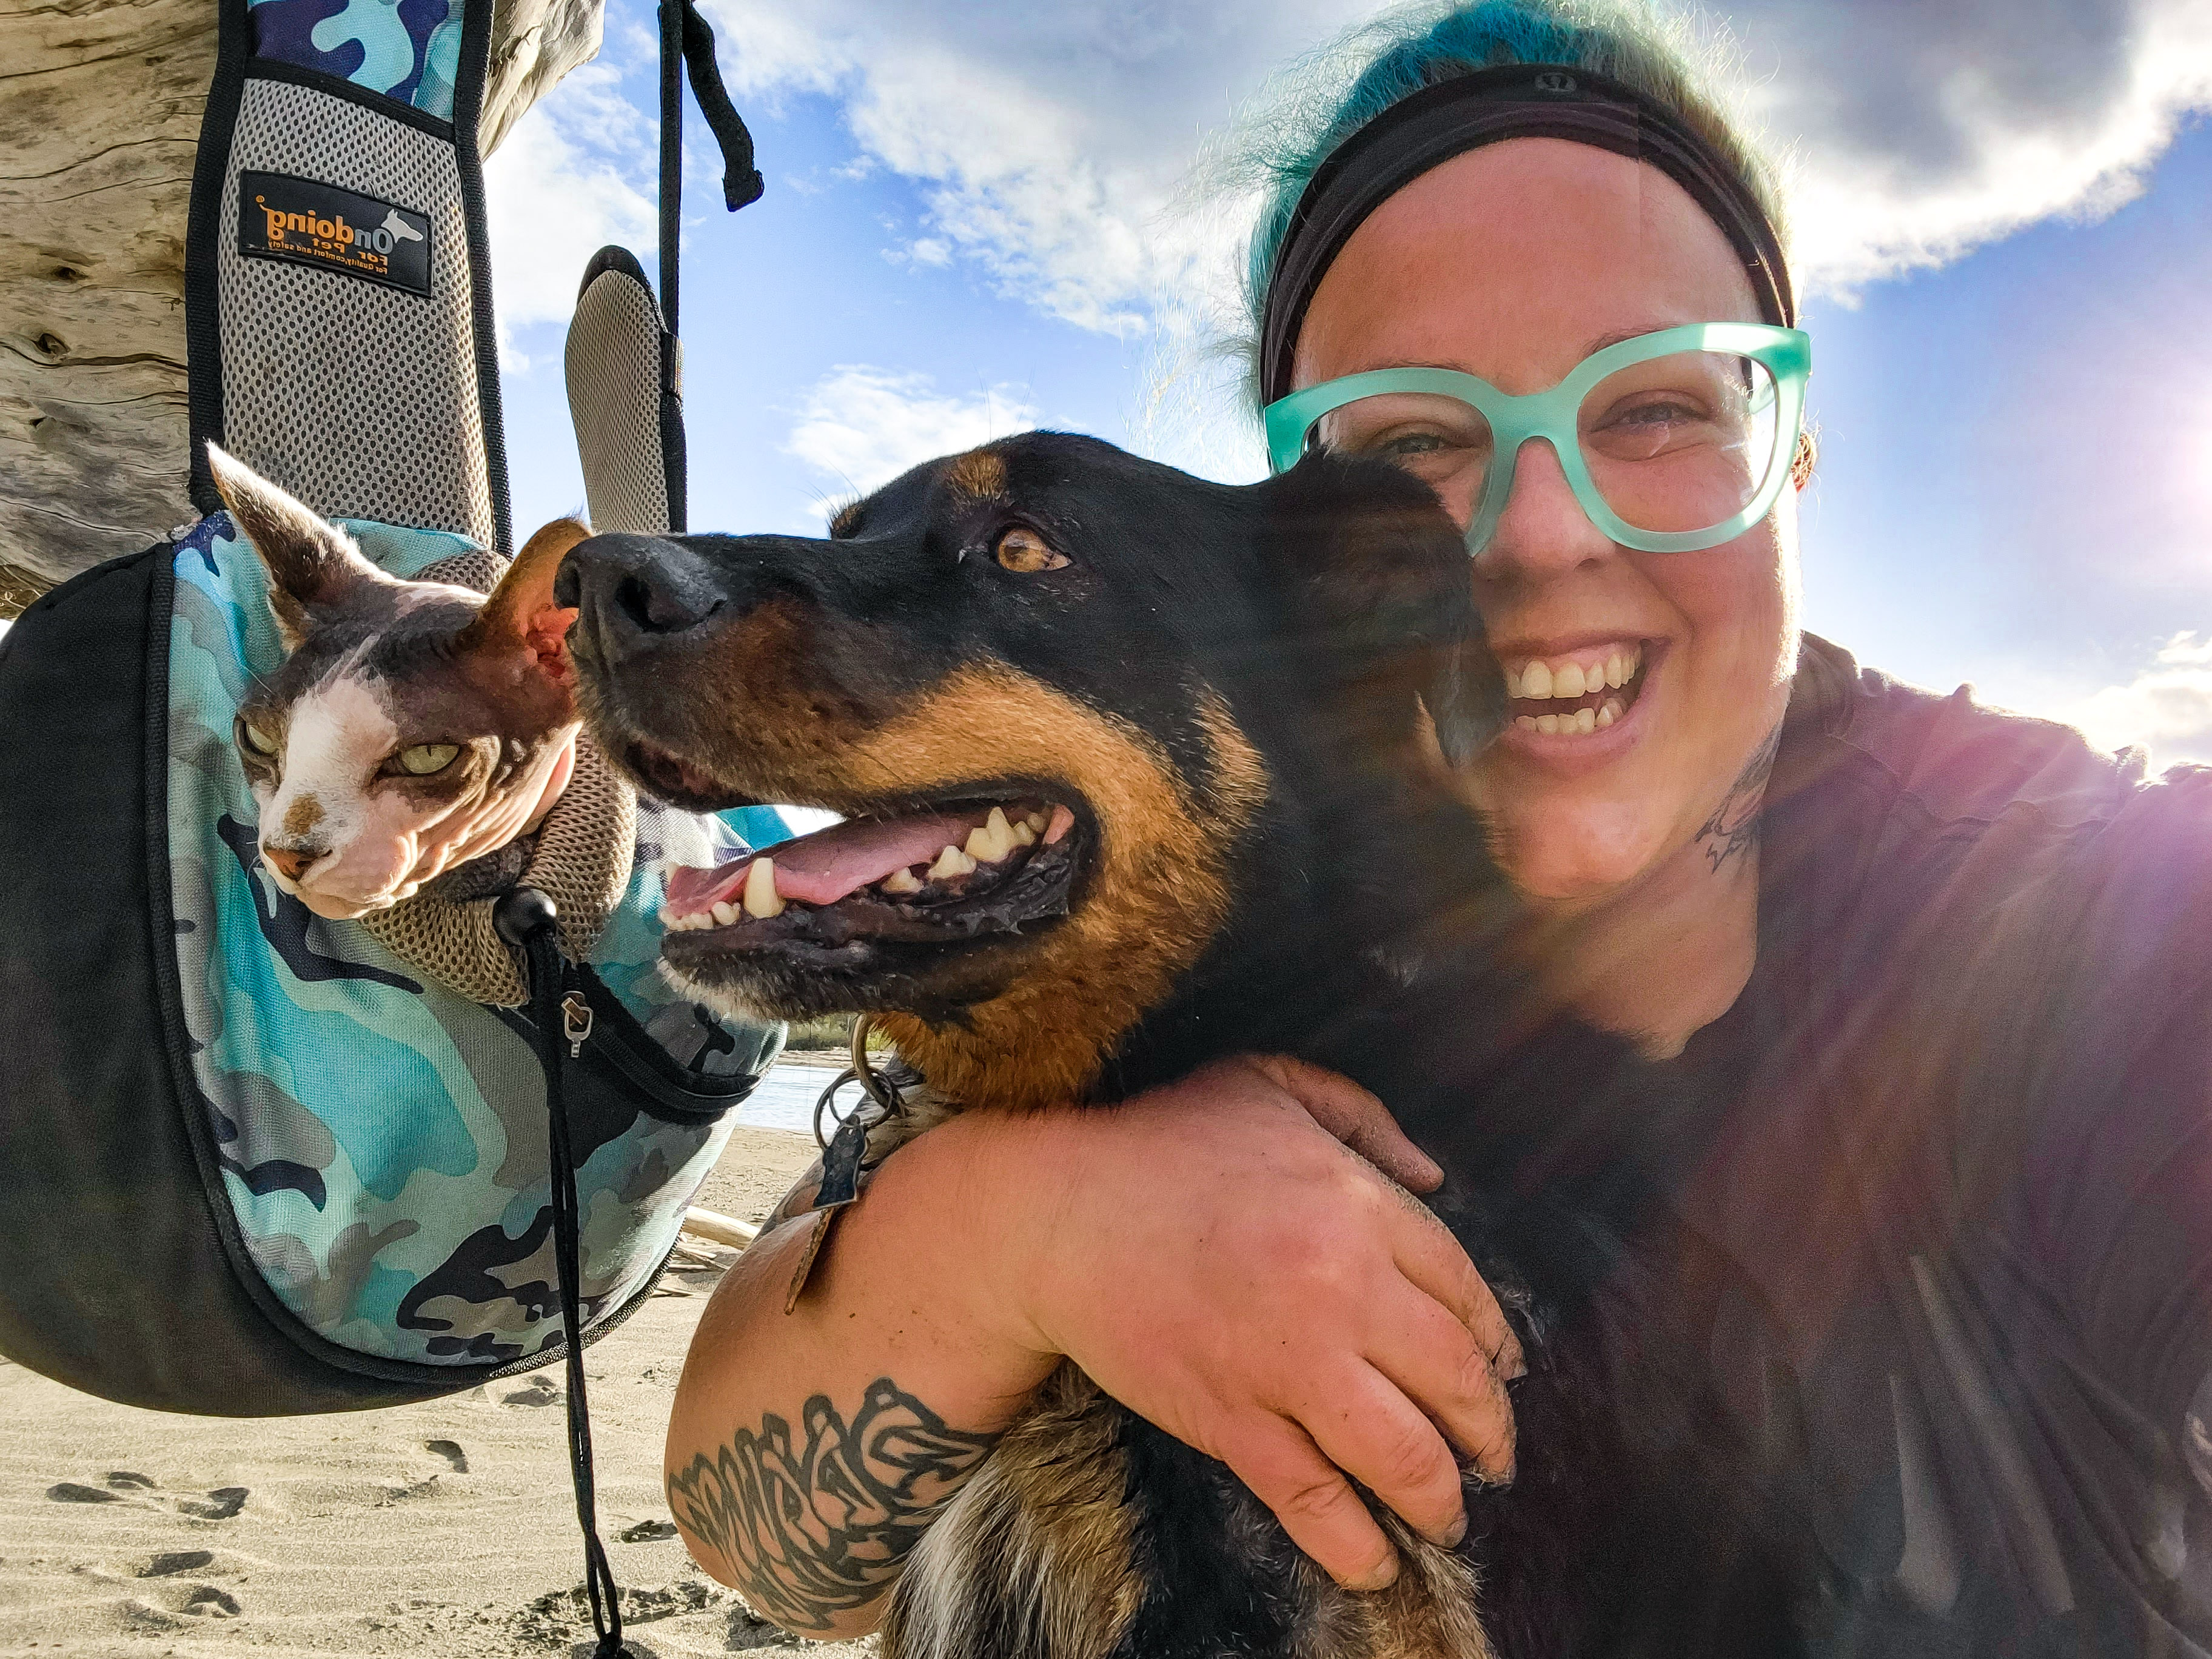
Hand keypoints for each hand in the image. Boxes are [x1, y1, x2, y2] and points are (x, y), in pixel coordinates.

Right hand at [952, 1055, 1522, 1591]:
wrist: (1052, 1214)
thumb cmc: (1157, 1141)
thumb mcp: (1267, 1085)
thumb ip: (1362, 1117)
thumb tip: (1434, 1175)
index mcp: (1356, 1205)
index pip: (1464, 1290)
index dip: (1494, 1341)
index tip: (1503, 1370)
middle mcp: (1339, 1287)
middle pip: (1455, 1379)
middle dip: (1488, 1430)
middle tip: (1493, 1454)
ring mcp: (1287, 1362)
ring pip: (1403, 1453)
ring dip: (1441, 1497)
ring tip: (1448, 1514)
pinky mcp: (1231, 1419)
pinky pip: (1313, 1498)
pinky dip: (1354, 1542)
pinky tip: (1376, 1559)